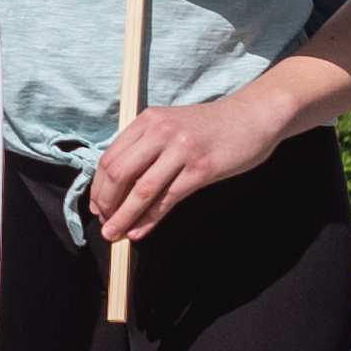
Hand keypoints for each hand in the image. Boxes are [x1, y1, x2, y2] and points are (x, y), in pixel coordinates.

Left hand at [88, 88, 282, 244]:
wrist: (253, 116)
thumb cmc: (211, 127)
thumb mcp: (172, 125)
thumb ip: (146, 147)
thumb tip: (119, 187)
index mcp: (148, 120)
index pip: (110, 157)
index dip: (99, 187)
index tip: (97, 206)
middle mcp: (160, 131)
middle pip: (118, 173)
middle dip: (106, 203)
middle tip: (104, 223)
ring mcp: (181, 149)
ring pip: (141, 189)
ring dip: (123, 216)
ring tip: (114, 234)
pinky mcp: (201, 168)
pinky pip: (168, 198)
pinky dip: (150, 219)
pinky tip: (140, 232)